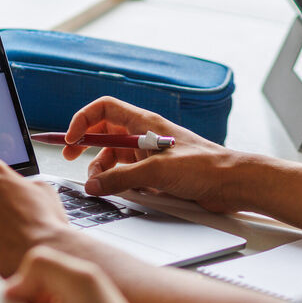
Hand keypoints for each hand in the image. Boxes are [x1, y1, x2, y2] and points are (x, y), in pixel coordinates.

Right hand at [62, 97, 250, 212]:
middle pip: (104, 134)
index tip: (71, 140)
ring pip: (115, 158)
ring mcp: (150, 154)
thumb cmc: (204, 166)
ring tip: (101, 185)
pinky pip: (129, 175)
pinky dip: (121, 183)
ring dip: (103, 170)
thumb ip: (120, 178)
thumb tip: (93, 185)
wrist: (231, 183)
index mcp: (144, 123)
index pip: (104, 109)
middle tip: (70, 158)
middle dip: (86, 145)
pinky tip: (125, 193)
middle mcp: (144, 135)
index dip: (83, 120)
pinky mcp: (157, 173)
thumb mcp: (156, 171)